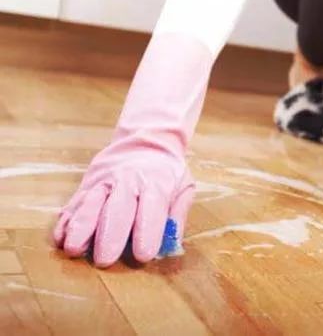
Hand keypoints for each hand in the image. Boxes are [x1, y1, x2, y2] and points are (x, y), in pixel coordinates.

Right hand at [53, 147, 193, 266]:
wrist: (145, 141)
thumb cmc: (167, 171)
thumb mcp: (184, 186)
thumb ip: (178, 214)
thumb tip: (172, 244)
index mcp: (155, 183)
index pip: (151, 208)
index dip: (147, 231)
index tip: (143, 255)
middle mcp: (127, 181)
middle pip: (117, 208)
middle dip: (109, 235)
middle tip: (105, 260)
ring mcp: (104, 182)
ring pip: (89, 204)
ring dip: (81, 227)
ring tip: (74, 249)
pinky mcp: (86, 185)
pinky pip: (73, 204)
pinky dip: (66, 222)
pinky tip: (60, 238)